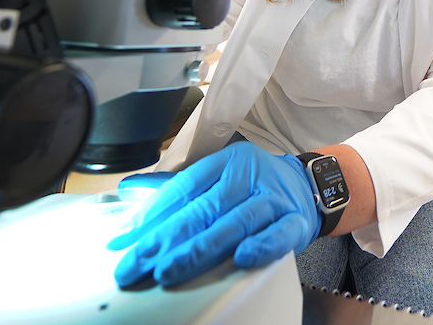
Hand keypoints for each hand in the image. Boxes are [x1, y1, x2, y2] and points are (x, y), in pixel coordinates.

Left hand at [107, 141, 321, 286]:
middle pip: (201, 210)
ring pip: (233, 223)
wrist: (310, 187)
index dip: (150, 215)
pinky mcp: (295, 223)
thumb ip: (185, 190)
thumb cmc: (256, 186)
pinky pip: (278, 235)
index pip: (182, 188)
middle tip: (134, 265)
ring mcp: (272, 200)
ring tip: (167, 270)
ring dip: (198, 249)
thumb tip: (132, 200)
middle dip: (162, 241)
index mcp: (226, 163)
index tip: (122, 241)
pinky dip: (262, 246)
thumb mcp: (223, 176)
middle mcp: (248, 178)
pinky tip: (242, 258)